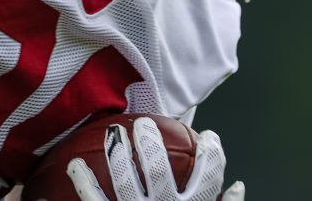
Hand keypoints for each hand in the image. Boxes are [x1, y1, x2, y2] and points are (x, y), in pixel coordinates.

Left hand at [66, 117, 244, 200]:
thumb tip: (237, 186)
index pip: (208, 176)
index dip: (211, 153)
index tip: (208, 135)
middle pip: (161, 170)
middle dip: (151, 143)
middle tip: (144, 124)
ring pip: (127, 182)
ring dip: (118, 154)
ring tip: (114, 133)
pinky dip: (83, 183)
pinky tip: (73, 166)